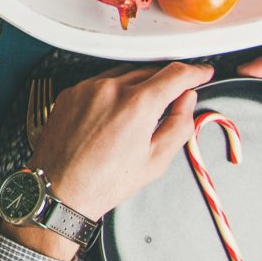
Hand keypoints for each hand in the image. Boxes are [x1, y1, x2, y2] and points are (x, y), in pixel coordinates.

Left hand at [16, 61, 213, 258]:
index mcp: (137, 104)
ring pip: (125, 73)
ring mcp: (87, 87)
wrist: (59, 190)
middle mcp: (110, 88)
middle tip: (176, 97)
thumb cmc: (104, 182)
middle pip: (150, 70)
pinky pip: (100, 81)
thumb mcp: (155, 160)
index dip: (195, 72)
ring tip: (144, 110)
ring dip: (140, 83)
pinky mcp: (70, 92)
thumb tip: (187, 100)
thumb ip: (179, 125)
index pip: (175, 74)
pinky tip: (116, 111)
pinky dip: (115, 89)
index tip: (202, 73)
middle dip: (168, 81)